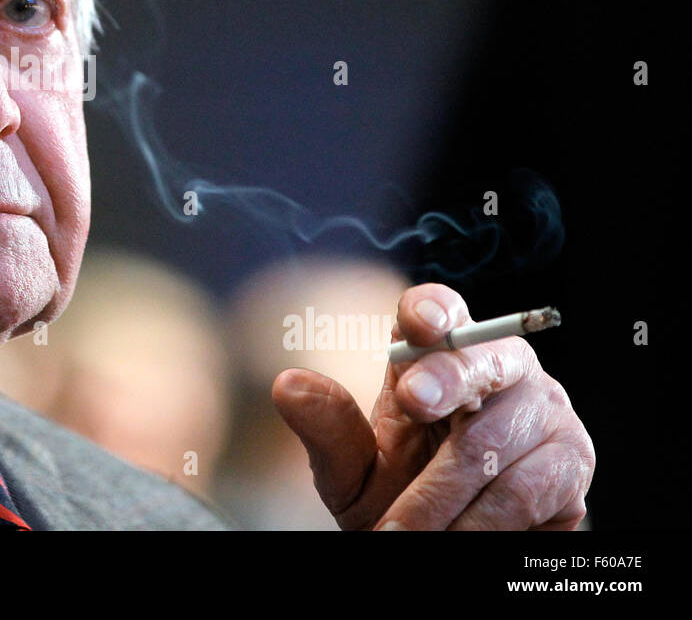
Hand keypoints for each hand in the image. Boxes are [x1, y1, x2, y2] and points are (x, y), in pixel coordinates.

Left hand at [270, 283, 594, 529]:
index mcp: (437, 353)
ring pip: (494, 440)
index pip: (440, 309)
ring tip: (402, 530)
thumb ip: (329, 428)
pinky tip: (450, 539)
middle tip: (413, 404)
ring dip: (442, 493)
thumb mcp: (351, 469)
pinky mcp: (569, 463)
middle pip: (484, 359)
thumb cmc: (397, 494)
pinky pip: (526, 489)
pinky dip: (478, 522)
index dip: (431, 309)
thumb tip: (288, 385)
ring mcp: (542, 411)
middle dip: (447, 380)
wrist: (447, 548)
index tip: (418, 324)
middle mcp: (498, 368)